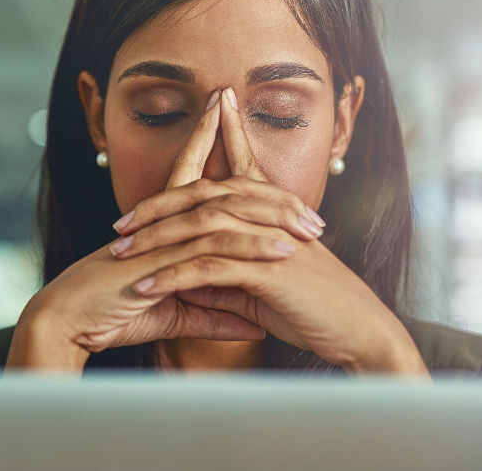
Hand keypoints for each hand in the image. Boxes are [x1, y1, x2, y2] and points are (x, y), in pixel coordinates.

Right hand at [7, 89, 318, 370]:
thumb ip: (216, 314)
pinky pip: (212, 253)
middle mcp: (162, 225)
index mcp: (161, 228)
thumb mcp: (174, 314)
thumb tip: (255, 322)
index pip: (192, 179)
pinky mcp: (160, 263)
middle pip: (217, 188)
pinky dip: (248, 251)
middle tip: (301, 195)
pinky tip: (280, 252)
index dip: (211, 147)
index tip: (231, 122)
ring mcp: (161, 240)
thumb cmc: (110, 315)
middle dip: (257, 179)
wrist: (67, 323)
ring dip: (269, 218)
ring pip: (223, 217)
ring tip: (309, 226)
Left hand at [112, 89, 426, 374]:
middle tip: (119, 223)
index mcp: (273, 214)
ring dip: (154, 241)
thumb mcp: (263, 290)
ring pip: (199, 227)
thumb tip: (186, 278)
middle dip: (155, 206)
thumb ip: (227, 277)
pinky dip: (172, 276)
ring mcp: (269, 240)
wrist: (362, 333)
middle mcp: (270, 217)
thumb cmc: (317, 311)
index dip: (209, 149)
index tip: (166, 159)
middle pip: (202, 195)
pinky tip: (144, 287)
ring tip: (119, 254)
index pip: (233, 174)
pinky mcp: (267, 270)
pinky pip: (208, 267)